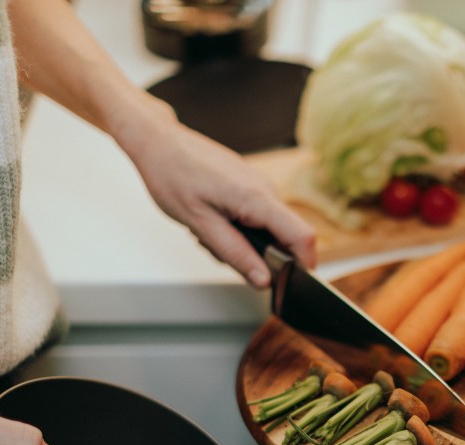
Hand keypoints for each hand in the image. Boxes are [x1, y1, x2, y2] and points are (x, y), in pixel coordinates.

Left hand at [124, 105, 317, 287]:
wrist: (159, 142)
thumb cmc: (172, 175)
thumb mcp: (200, 224)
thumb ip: (235, 254)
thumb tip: (264, 280)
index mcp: (257, 198)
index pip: (302, 236)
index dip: (305, 264)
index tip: (290, 282)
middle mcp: (266, 189)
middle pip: (286, 237)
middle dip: (260, 256)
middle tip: (219, 250)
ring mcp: (260, 185)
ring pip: (269, 229)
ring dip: (244, 241)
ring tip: (208, 232)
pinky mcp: (251, 185)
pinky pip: (257, 216)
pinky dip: (238, 227)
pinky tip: (213, 220)